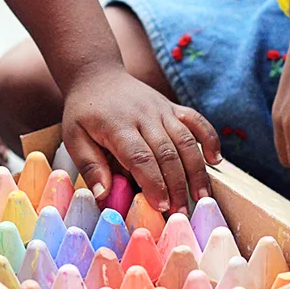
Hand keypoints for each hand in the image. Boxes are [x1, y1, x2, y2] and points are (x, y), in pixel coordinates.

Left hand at [61, 68, 221, 213]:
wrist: (96, 76)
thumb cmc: (83, 112)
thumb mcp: (74, 137)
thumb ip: (89, 165)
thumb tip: (103, 194)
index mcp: (118, 125)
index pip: (140, 157)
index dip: (154, 183)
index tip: (161, 206)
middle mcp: (144, 116)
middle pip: (167, 153)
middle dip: (177, 185)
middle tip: (181, 212)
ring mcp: (161, 109)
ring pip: (185, 140)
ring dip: (196, 170)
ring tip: (202, 197)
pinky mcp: (172, 106)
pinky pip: (196, 121)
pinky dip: (209, 138)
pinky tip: (215, 160)